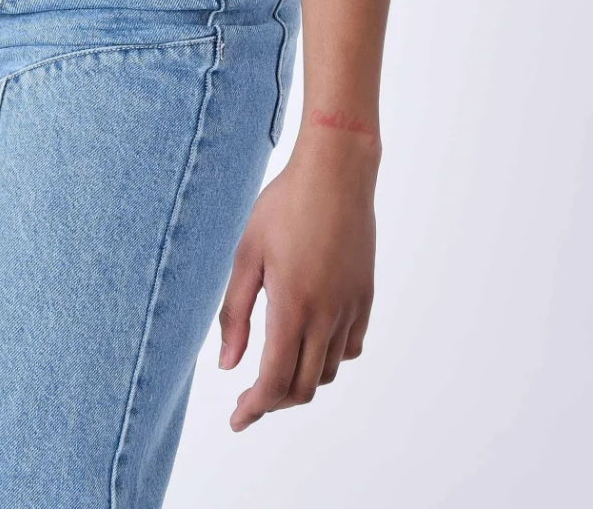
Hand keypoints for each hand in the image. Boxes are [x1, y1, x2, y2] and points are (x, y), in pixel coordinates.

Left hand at [218, 122, 377, 428]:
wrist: (336, 174)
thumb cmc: (284, 206)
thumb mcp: (246, 254)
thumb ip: (234, 313)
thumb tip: (227, 366)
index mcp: (293, 305)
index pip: (275, 380)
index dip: (255, 408)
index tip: (238, 420)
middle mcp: (327, 315)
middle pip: (304, 387)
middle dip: (274, 402)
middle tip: (249, 401)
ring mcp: (351, 307)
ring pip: (328, 371)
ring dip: (301, 381)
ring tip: (275, 372)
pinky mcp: (365, 297)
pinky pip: (350, 348)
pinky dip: (329, 360)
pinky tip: (310, 346)